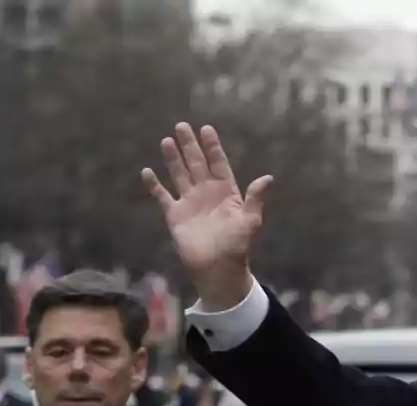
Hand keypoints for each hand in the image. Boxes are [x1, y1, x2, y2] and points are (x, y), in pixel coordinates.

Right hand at [141, 122, 271, 309]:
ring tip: (167, 141)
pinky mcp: (175, 216)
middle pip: (197, 164)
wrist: (218, 269)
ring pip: (180, 175)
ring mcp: (190, 203)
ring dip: (173, 159)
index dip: (213, 147)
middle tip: (181, 125)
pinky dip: (154, 185)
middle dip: (190, 146)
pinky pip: (162, 196)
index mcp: (226, 193)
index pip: (219, 164)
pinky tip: (147, 171)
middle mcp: (207, 194)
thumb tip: (268, 177)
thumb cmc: (238, 246)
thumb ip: (255, 198)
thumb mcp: (250, 221)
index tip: (206, 129)